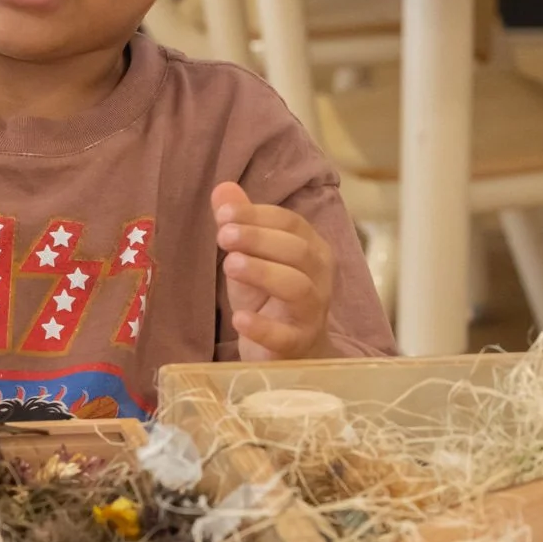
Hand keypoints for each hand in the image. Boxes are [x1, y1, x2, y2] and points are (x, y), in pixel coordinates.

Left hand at [213, 181, 335, 361]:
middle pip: (298, 251)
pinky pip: (286, 336)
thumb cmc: (269, 297)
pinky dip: (263, 327)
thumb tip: (222, 188)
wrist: (287, 353)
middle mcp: (320, 277)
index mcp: (312, 248)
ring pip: (297, 288)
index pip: (291, 223)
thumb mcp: (250, 258)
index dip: (258, 215)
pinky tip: (239, 318)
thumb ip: (240, 224)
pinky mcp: (298, 345)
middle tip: (223, 236)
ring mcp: (312, 312)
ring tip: (230, 265)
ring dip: (263, 273)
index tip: (224, 213)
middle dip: (260, 239)